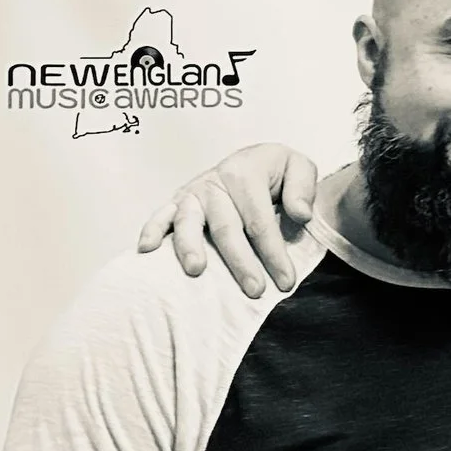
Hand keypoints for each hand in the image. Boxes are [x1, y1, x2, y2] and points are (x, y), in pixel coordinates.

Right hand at [135, 145, 320, 297]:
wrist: (251, 161)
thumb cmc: (276, 172)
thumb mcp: (298, 167)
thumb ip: (303, 188)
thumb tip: (300, 215)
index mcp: (245, 174)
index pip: (260, 221)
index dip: (274, 253)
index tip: (286, 281)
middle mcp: (215, 183)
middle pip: (226, 227)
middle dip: (240, 262)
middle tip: (254, 290)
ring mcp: (192, 194)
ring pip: (189, 223)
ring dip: (190, 247)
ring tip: (196, 271)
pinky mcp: (176, 202)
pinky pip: (160, 216)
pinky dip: (151, 231)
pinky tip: (148, 251)